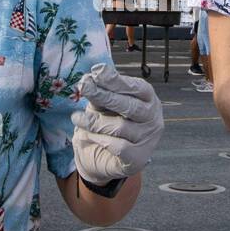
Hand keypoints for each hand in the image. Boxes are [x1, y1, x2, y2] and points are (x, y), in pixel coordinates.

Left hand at [72, 63, 163, 184]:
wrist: (103, 156)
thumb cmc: (107, 121)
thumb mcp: (102, 104)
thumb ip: (100, 92)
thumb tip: (89, 79)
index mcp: (148, 98)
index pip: (135, 87)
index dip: (116, 80)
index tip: (96, 71)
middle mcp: (153, 117)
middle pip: (130, 106)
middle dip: (104, 95)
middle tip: (84, 88)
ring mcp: (148, 139)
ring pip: (120, 127)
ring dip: (95, 121)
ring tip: (76, 118)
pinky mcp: (139, 158)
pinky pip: (117, 147)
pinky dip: (99, 139)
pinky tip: (87, 135)